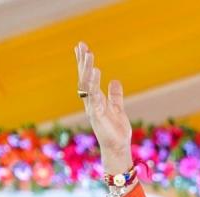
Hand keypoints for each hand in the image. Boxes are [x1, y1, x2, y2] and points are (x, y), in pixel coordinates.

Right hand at [74, 42, 132, 174]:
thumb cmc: (116, 131)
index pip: (87, 78)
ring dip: (86, 69)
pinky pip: (94, 96)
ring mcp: (93, 108)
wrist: (118, 148)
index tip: (82, 47)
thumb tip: (115, 81)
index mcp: (95, 100)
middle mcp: (91, 102)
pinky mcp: (97, 115)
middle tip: (81, 44)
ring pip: (87, 85)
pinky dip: (93, 83)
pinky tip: (95, 71)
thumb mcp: (117, 108)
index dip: (84, 64)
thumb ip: (115, 95)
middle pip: (84, 78)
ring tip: (88, 54)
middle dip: (82, 62)